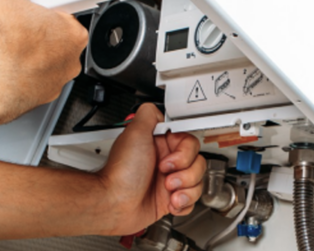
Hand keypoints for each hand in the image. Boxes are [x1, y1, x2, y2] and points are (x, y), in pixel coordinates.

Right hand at [0, 0, 87, 123]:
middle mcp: (65, 65)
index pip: (59, 16)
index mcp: (72, 36)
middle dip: (16, 28)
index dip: (36, 9)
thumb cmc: (1, 42)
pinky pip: (13, 81)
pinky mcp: (25, 103)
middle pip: (41, 40)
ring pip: (25, 61)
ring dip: (3, 48)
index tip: (22, 6)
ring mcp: (46, 87)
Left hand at [96, 104, 206, 234]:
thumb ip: (148, 114)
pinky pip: (193, 200)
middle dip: (185, 172)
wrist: (115, 203)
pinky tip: (170, 202)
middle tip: (165, 174)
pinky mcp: (173, 200)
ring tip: (167, 190)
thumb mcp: (134, 132)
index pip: (189, 142)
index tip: (171, 158)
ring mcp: (171, 182)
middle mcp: (167, 163)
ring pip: (198, 181)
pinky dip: (184, 202)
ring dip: (185, 188)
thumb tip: (158, 109)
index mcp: (160, 146)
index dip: (184, 152)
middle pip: (197, 162)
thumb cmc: (122, 173)